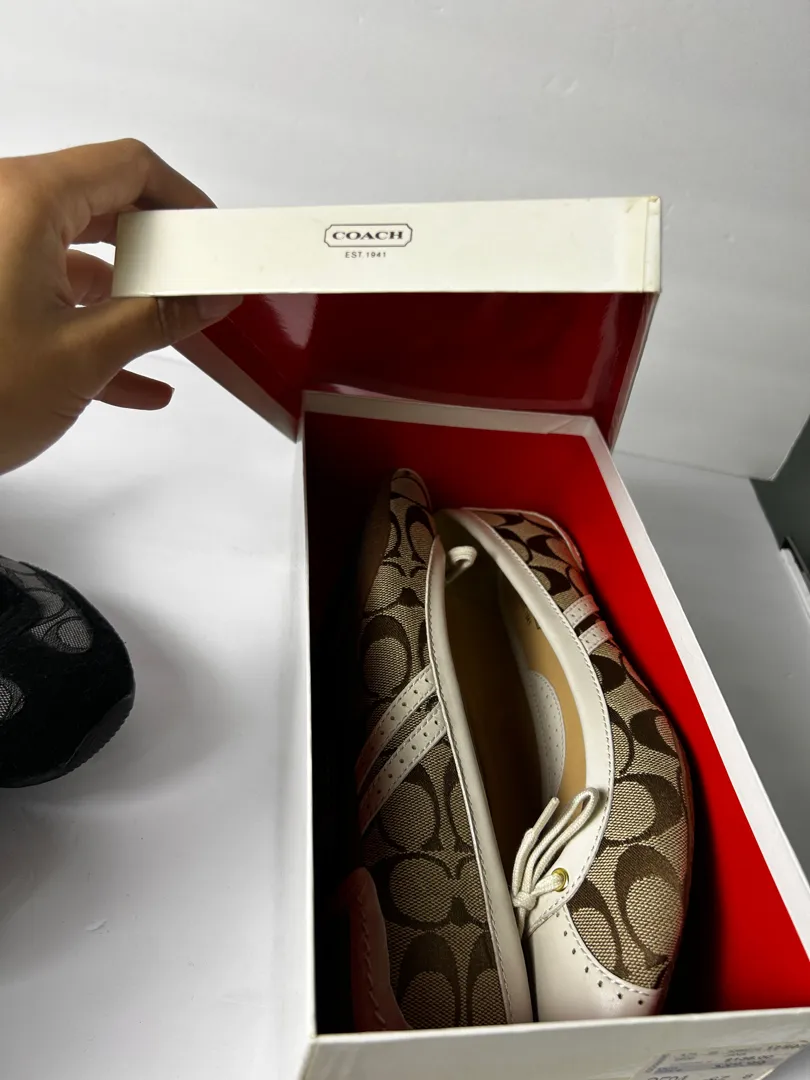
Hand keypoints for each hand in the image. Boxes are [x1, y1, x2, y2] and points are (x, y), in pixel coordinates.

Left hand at [0, 139, 240, 473]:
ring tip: (176, 333)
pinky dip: (97, 325)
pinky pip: (54, 294)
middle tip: (201, 284)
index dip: (184, 201)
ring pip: (80, 256)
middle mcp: (2, 212)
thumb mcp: (82, 355)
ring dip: (132, 295)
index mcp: (24, 201)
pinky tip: (136, 376)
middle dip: (161, 252)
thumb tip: (207, 296)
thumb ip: (158, 317)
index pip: (129, 166)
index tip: (215, 239)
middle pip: (105, 206)